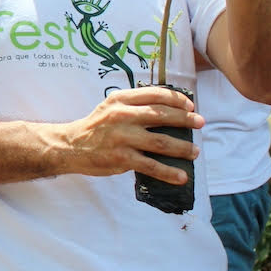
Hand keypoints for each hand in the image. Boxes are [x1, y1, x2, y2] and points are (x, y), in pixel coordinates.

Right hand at [57, 86, 202, 182]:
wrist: (71, 146)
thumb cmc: (96, 126)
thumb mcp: (110, 106)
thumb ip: (134, 104)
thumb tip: (168, 109)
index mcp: (120, 99)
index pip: (155, 94)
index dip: (176, 99)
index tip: (189, 106)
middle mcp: (121, 116)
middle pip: (162, 116)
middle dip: (185, 120)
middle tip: (200, 123)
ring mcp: (122, 138)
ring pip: (161, 142)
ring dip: (182, 147)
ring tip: (194, 152)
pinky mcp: (121, 159)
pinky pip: (151, 166)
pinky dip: (169, 172)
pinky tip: (181, 176)